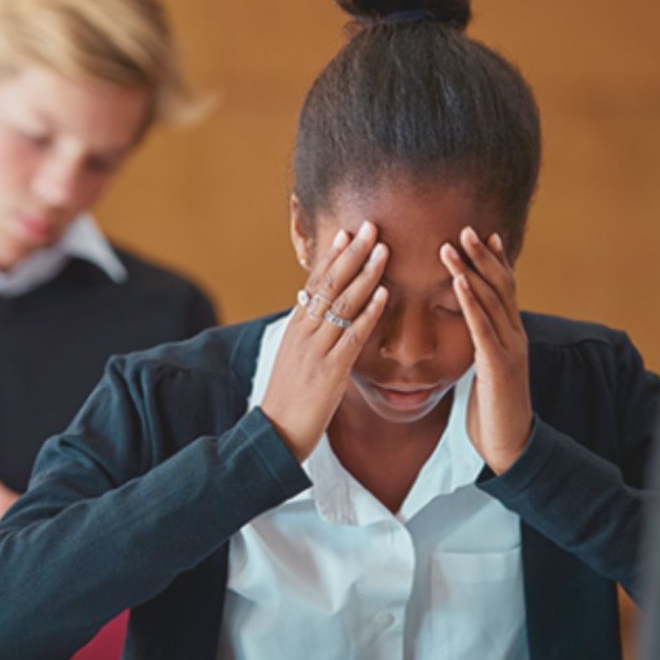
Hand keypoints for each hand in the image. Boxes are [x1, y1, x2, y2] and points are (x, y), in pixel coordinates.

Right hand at [260, 221, 389, 460]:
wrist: (275, 433)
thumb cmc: (288, 399)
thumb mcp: (293, 360)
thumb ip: (306, 335)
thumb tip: (313, 312)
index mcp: (295, 328)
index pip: (314, 284)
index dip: (332, 257)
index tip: (347, 232)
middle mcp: (304, 332)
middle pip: (329, 284)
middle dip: (351, 254)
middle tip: (370, 227)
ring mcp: (316, 350)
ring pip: (342, 304)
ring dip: (365, 274)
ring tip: (383, 249)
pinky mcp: (330, 370)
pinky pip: (352, 335)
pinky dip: (369, 312)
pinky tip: (384, 294)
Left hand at [441, 227, 532, 473]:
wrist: (510, 444)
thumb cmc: (492, 410)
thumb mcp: (486, 371)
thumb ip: (482, 348)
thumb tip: (470, 333)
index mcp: (511, 336)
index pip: (504, 290)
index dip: (495, 261)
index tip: (482, 234)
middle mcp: (514, 335)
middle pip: (500, 286)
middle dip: (482, 256)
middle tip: (464, 227)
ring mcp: (509, 348)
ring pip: (490, 300)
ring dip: (470, 270)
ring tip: (452, 245)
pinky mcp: (497, 365)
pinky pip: (482, 327)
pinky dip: (470, 302)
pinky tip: (457, 282)